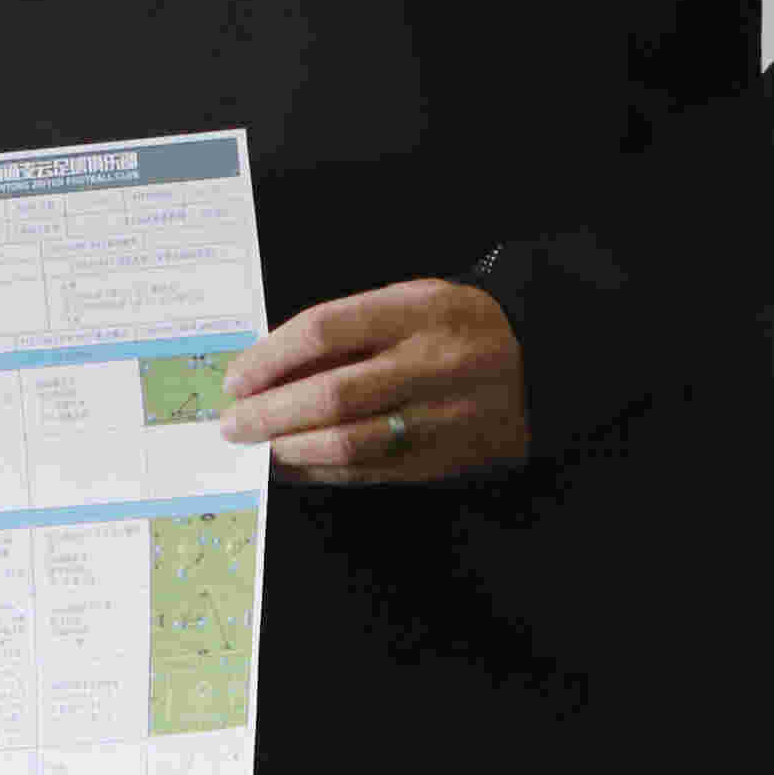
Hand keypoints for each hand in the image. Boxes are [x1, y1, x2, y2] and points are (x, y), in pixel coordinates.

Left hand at [215, 281, 524, 485]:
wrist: (539, 368)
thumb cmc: (457, 329)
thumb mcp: (412, 301)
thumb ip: (349, 327)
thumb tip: (269, 365)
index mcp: (419, 311)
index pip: (327, 330)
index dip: (271, 356)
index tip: (238, 377)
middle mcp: (432, 365)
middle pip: (333, 394)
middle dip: (270, 413)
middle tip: (234, 422)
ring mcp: (440, 418)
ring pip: (348, 443)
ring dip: (289, 450)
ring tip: (258, 447)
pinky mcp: (441, 460)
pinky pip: (367, 473)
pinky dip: (320, 472)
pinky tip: (293, 465)